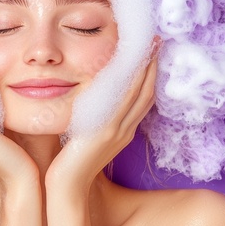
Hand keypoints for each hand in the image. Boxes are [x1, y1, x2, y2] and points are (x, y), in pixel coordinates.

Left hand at [45, 38, 160, 195]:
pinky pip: (121, 100)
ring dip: (145, 66)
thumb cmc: (72, 162)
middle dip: (152, 65)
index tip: (151, 54)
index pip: (142, 98)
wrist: (67, 185)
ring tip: (150, 44)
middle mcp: (125, 129)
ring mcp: (117, 129)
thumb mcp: (89, 136)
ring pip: (138, 92)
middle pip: (146, 91)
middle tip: (157, 40)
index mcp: (123, 131)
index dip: (150, 75)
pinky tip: (129, 63)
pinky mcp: (106, 130)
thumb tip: (91, 97)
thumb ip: (95, 118)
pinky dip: (129, 80)